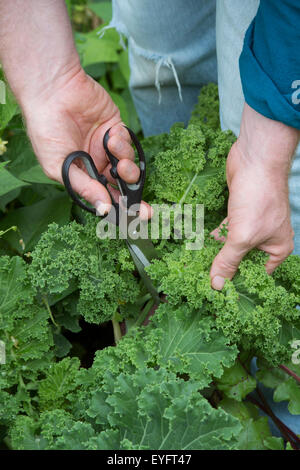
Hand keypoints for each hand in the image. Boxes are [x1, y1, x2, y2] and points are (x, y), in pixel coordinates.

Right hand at [22, 68, 150, 216]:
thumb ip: (85, 187)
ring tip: (117, 160)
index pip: (104, 197)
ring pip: (128, 165)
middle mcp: (96, 164)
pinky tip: (110, 136)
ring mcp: (106, 147)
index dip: (120, 208)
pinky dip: (122, 143)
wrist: (53, 93)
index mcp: (82, 176)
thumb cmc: (47, 130)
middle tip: (146, 209)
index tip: (136, 218)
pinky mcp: (115, 129)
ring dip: (127, 167)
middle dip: (134, 196)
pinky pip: (127, 142)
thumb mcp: (62, 165)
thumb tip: (103, 209)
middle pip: (121, 185)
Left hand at [210, 104, 299, 289]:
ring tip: (197, 267)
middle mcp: (266, 240)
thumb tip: (216, 285)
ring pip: (232, 247)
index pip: (256, 276)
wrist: (254, 159)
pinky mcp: (238, 214)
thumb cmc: (259, 196)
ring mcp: (252, 226)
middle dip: (225, 269)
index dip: (237, 285)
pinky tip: (201, 245)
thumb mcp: (242, 236)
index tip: (217, 297)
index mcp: (277, 249)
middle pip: (243, 262)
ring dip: (217, 253)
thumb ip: (228, 261)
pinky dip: (215, 237)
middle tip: (203, 282)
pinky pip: (226, 232)